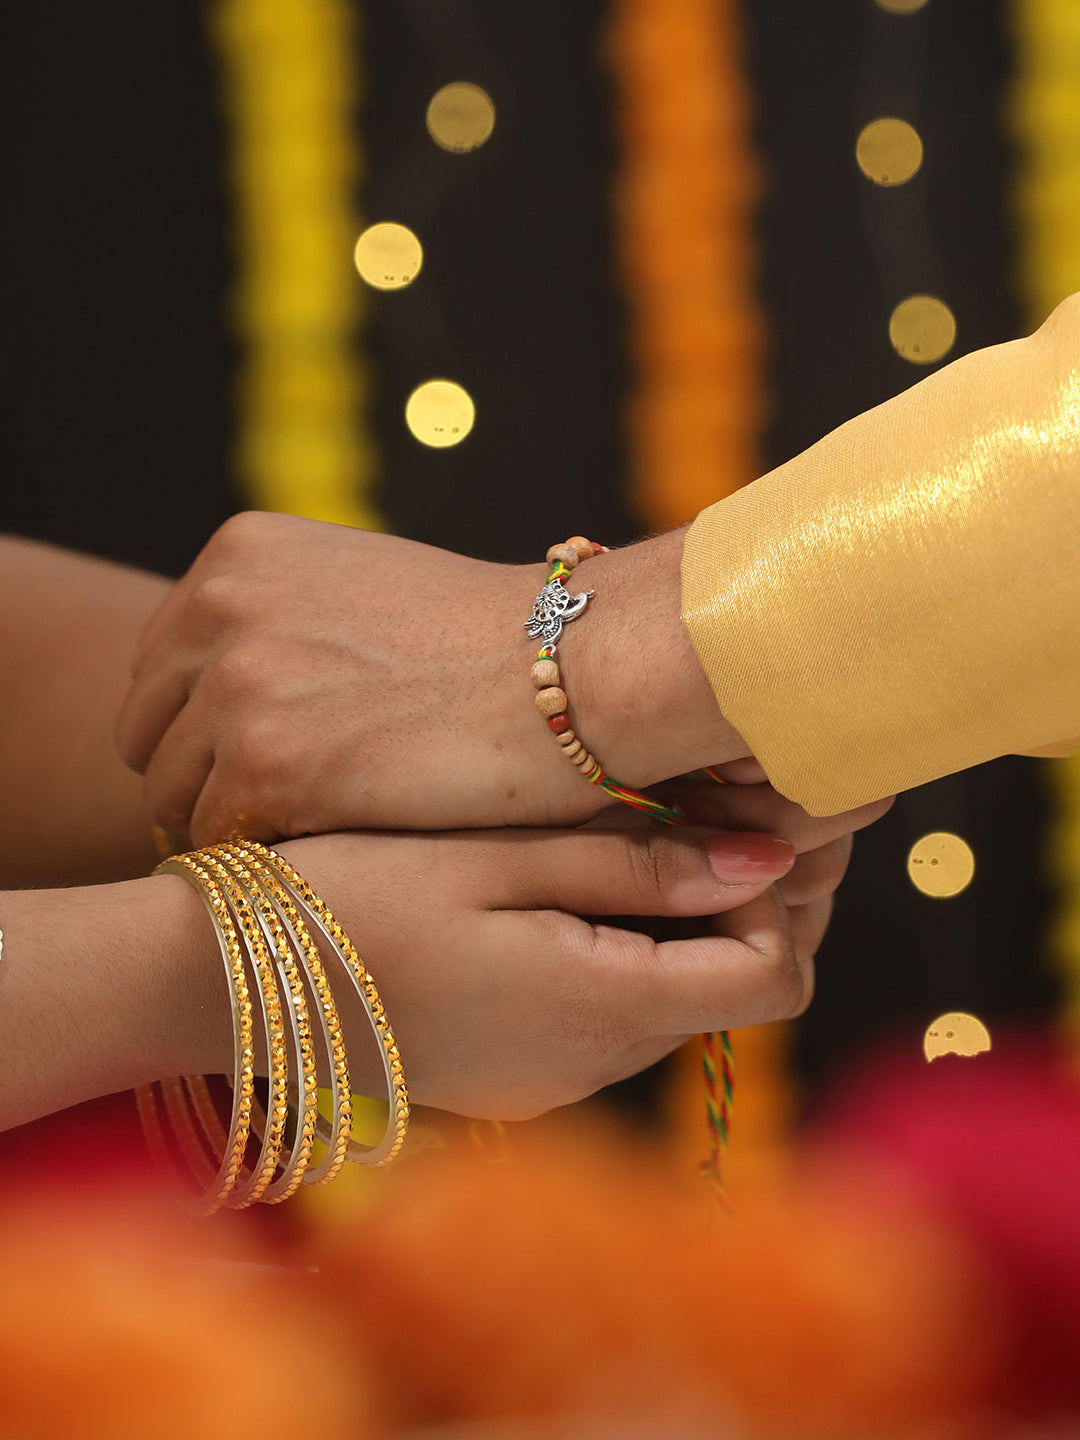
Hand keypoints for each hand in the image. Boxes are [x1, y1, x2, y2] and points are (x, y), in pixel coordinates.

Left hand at [115, 514, 747, 843]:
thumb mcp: (367, 588)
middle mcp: (220, 606)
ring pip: (175, 794)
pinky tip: (336, 845)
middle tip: (283, 810)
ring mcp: (237, 685)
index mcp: (240, 553)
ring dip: (236, 821)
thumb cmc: (498, 639)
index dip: (202, 726)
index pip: (161, 666)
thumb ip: (288, 619)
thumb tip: (230, 686)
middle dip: (203, 774)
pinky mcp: (267, 764)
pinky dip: (267, 857)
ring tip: (320, 828)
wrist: (580, 665)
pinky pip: (217, 842)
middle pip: (149, 731)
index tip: (259, 762)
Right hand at [265, 789, 878, 1118]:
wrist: (223, 985)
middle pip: (726, 990)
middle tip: (688, 805)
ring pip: (667, 998)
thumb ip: (636, 862)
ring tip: (615, 830)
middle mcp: (594, 1065)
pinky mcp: (513, 1075)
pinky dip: (612, 952)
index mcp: (602, 1008)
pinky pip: (604, 1014)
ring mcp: (552, 1080)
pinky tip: (558, 885)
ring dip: (666, 922)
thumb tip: (772, 860)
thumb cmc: (352, 898)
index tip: (740, 824)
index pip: (774, 980)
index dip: (782, 902)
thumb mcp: (495, 857)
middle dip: (730, 905)